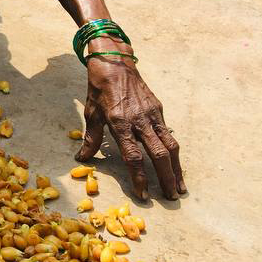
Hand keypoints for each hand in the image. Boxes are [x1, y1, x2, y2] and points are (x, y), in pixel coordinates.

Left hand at [76, 51, 185, 200]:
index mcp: (120, 123)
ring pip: (170, 145)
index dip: (139, 177)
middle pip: (158, 154)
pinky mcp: (159, 110)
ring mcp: (152, 115)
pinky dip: (174, 152)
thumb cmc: (99, 89)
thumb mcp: (91, 114)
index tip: (143, 194)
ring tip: (179, 188)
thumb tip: (82, 158)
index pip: (133, 156)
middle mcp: (139, 120)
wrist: (114, 63)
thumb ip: (91, 138)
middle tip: (170, 198)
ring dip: (176, 169)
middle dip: (165, 178)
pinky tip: (176, 166)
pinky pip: (169, 134)